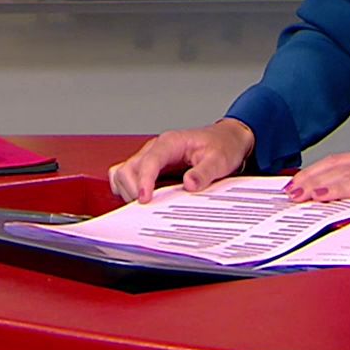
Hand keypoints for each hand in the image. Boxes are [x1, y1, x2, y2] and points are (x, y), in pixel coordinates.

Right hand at [108, 119, 254, 203]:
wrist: (226, 140)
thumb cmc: (222, 146)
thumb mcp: (219, 160)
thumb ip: (203, 173)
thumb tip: (189, 184)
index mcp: (170, 142)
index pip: (149, 161)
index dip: (144, 181)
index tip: (144, 199)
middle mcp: (155, 148)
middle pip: (128, 168)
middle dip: (132, 190)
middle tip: (146, 209)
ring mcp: (150, 157)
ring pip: (122, 172)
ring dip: (127, 190)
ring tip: (143, 206)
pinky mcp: (149, 167)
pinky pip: (127, 176)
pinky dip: (126, 188)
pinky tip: (141, 199)